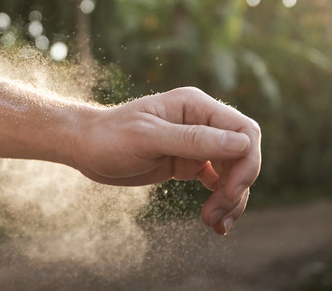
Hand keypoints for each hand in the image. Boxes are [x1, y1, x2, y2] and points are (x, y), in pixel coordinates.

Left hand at [72, 87, 261, 234]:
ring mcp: (197, 143)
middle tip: (218, 215)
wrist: (85, 148)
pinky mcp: (189, 163)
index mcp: (196, 106)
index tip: (230, 192)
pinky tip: (215, 222)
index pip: (244, 131)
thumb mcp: (148, 138)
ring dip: (231, 200)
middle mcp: (202, 122)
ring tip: (215, 224)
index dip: (247, 162)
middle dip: (238, 186)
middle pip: (243, 154)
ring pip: (233, 172)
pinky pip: (218, 182)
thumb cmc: (110, 137)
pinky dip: (221, 202)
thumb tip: (242, 145)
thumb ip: (192, 140)